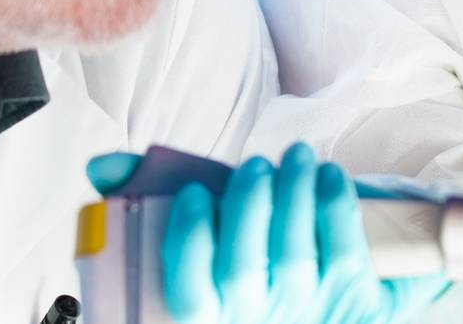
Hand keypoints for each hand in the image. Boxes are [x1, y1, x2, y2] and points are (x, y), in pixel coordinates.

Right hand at [86, 143, 448, 323]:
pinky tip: (328, 176)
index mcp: (214, 312)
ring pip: (296, 256)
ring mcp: (309, 313)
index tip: (195, 193)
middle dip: (249, 207)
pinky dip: (335, 206)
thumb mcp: (212, 230)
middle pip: (243, 271)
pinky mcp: (360, 302)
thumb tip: (102, 165)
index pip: (190, 295)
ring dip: (296, 194)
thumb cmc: (257, 251)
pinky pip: (345, 251)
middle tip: (257, 164)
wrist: (333, 294)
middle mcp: (257, 320)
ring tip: (296, 155)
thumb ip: (152, 196)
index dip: (189, 242)